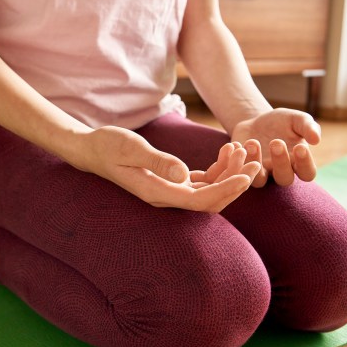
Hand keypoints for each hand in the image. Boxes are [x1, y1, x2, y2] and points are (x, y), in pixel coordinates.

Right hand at [76, 126, 260, 212]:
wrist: (91, 149)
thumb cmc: (108, 146)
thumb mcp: (131, 149)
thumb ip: (158, 161)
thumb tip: (184, 174)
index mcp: (158, 193)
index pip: (201, 200)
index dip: (226, 190)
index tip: (246, 176)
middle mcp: (166, 196)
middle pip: (210, 199)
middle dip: (235, 184)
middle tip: (255, 162)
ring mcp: (169, 190)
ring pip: (209, 190)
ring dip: (229, 174)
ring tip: (242, 150)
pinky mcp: (171, 180)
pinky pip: (201, 180)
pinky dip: (217, 169)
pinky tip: (226, 151)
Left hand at [231, 108, 320, 186]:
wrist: (256, 121)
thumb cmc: (282, 122)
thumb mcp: (296, 119)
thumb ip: (308, 127)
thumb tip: (316, 139)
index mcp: (298, 164)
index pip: (307, 172)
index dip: (305, 163)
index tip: (300, 147)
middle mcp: (280, 173)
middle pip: (284, 178)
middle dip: (280, 162)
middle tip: (276, 142)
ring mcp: (261, 174)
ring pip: (259, 180)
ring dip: (255, 162)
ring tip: (253, 142)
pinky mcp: (243, 171)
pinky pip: (239, 173)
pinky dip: (237, 160)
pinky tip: (237, 144)